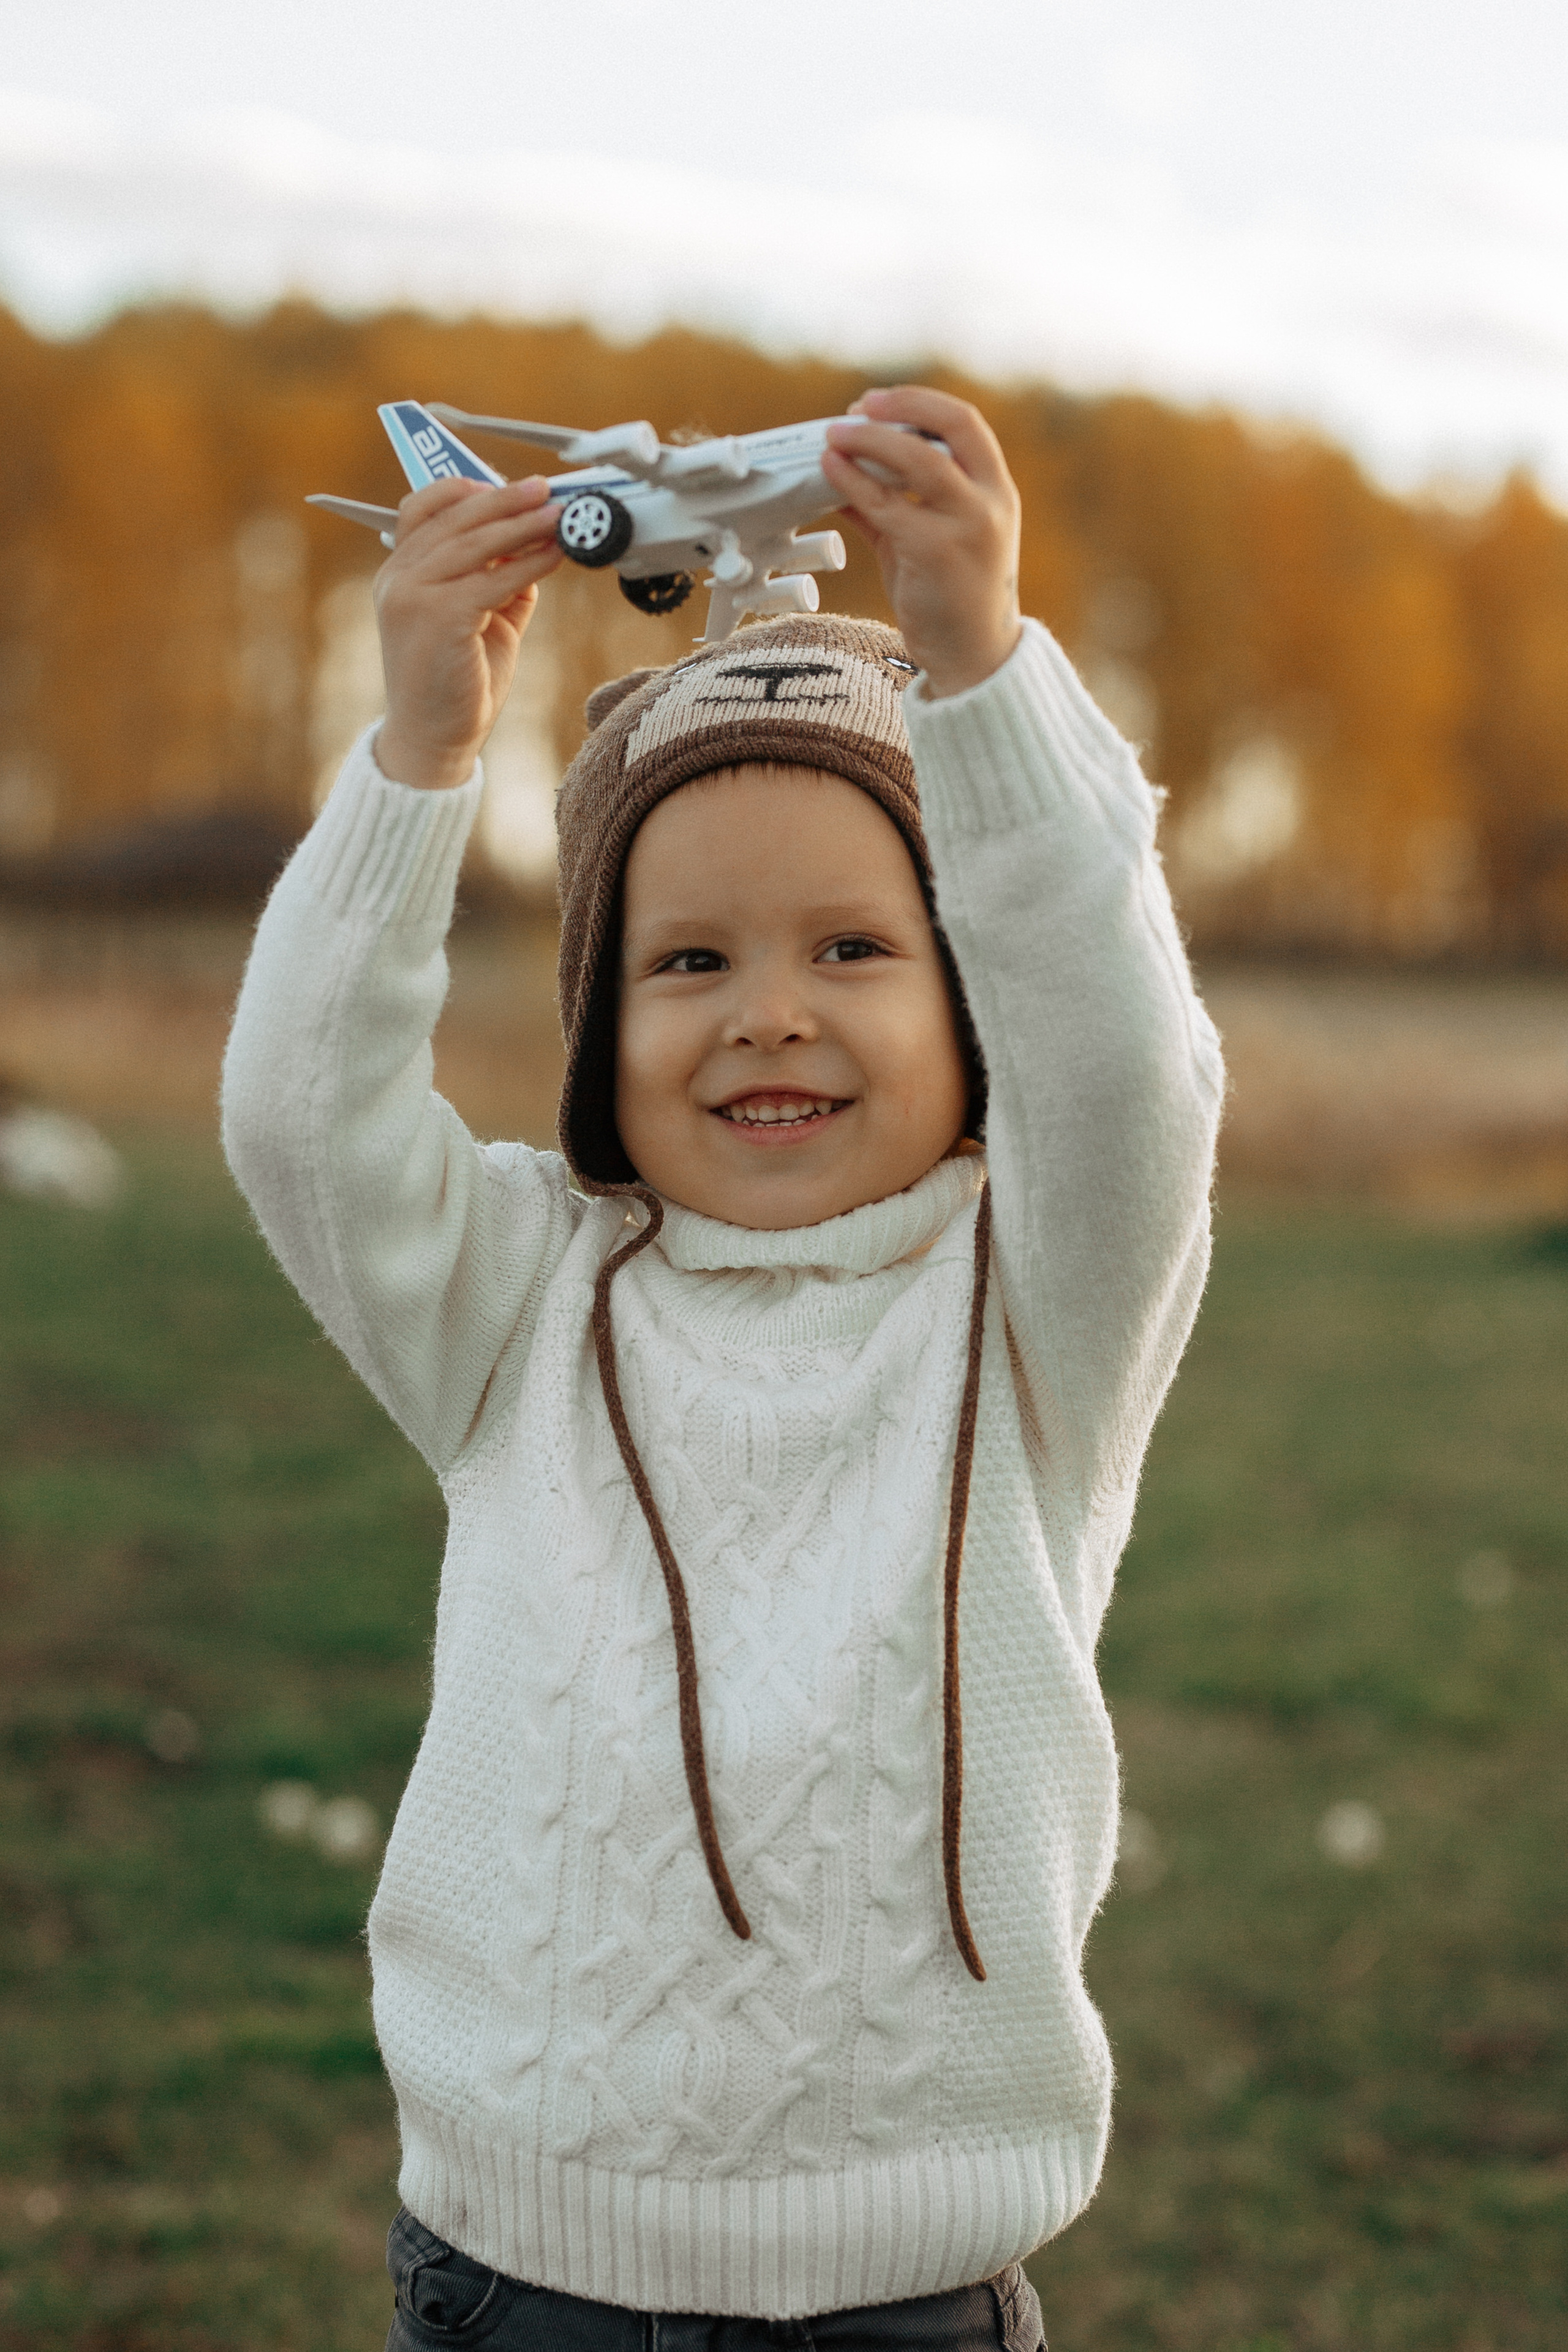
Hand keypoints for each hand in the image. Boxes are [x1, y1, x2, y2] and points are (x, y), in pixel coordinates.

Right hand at [372, 476, 563, 789]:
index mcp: (399, 571)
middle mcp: (398, 577)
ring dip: (524, 524)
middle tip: (546, 489)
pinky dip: (530, 562)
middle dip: (506, 499)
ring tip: (561, 515)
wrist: (433, 739)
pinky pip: (493, 579)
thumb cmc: (455, 682)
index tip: (512, 486)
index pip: (424, 506)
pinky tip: (556, 554)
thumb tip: (535, 543)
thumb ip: (496, 579)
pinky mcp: (439, 617)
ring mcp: (412, 595)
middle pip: (455, 517)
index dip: (468, 488)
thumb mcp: (477, 617)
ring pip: (477, 542)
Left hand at [823, 387, 1022, 698]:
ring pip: (917, 460)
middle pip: (947, 429)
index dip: (918, 402)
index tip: (876, 402)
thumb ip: (895, 505)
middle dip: (896, 410)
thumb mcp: (929, 540)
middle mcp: (990, 503)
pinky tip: (830, 473)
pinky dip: (854, 484)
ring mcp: (967, 526)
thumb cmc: (950, 598)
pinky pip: (887, 505)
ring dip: (870, 441)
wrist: (973, 657)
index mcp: (996, 491)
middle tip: (851, 413)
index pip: (964, 423)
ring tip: (832, 438)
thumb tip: (845, 475)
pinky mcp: (936, 552)